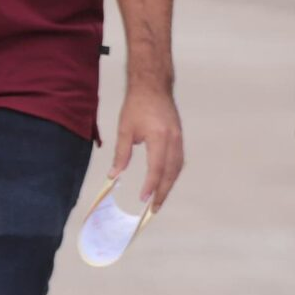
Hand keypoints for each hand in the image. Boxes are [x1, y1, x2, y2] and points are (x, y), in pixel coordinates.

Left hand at [112, 84, 184, 207]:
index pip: (156, 168)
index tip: (144, 199)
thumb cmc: (136, 105)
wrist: (152, 86)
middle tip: (155, 208)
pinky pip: (179, 160)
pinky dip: (173, 173)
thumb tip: (114, 175)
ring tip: (159, 199)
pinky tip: (166, 181)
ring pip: (177, 167)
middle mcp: (173, 140)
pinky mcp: (180, 136)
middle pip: (171, 172)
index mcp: (159, 137)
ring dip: (169, 184)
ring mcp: (179, 138)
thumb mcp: (125, 129)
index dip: (151, 185)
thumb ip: (121, 154)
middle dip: (163, 192)